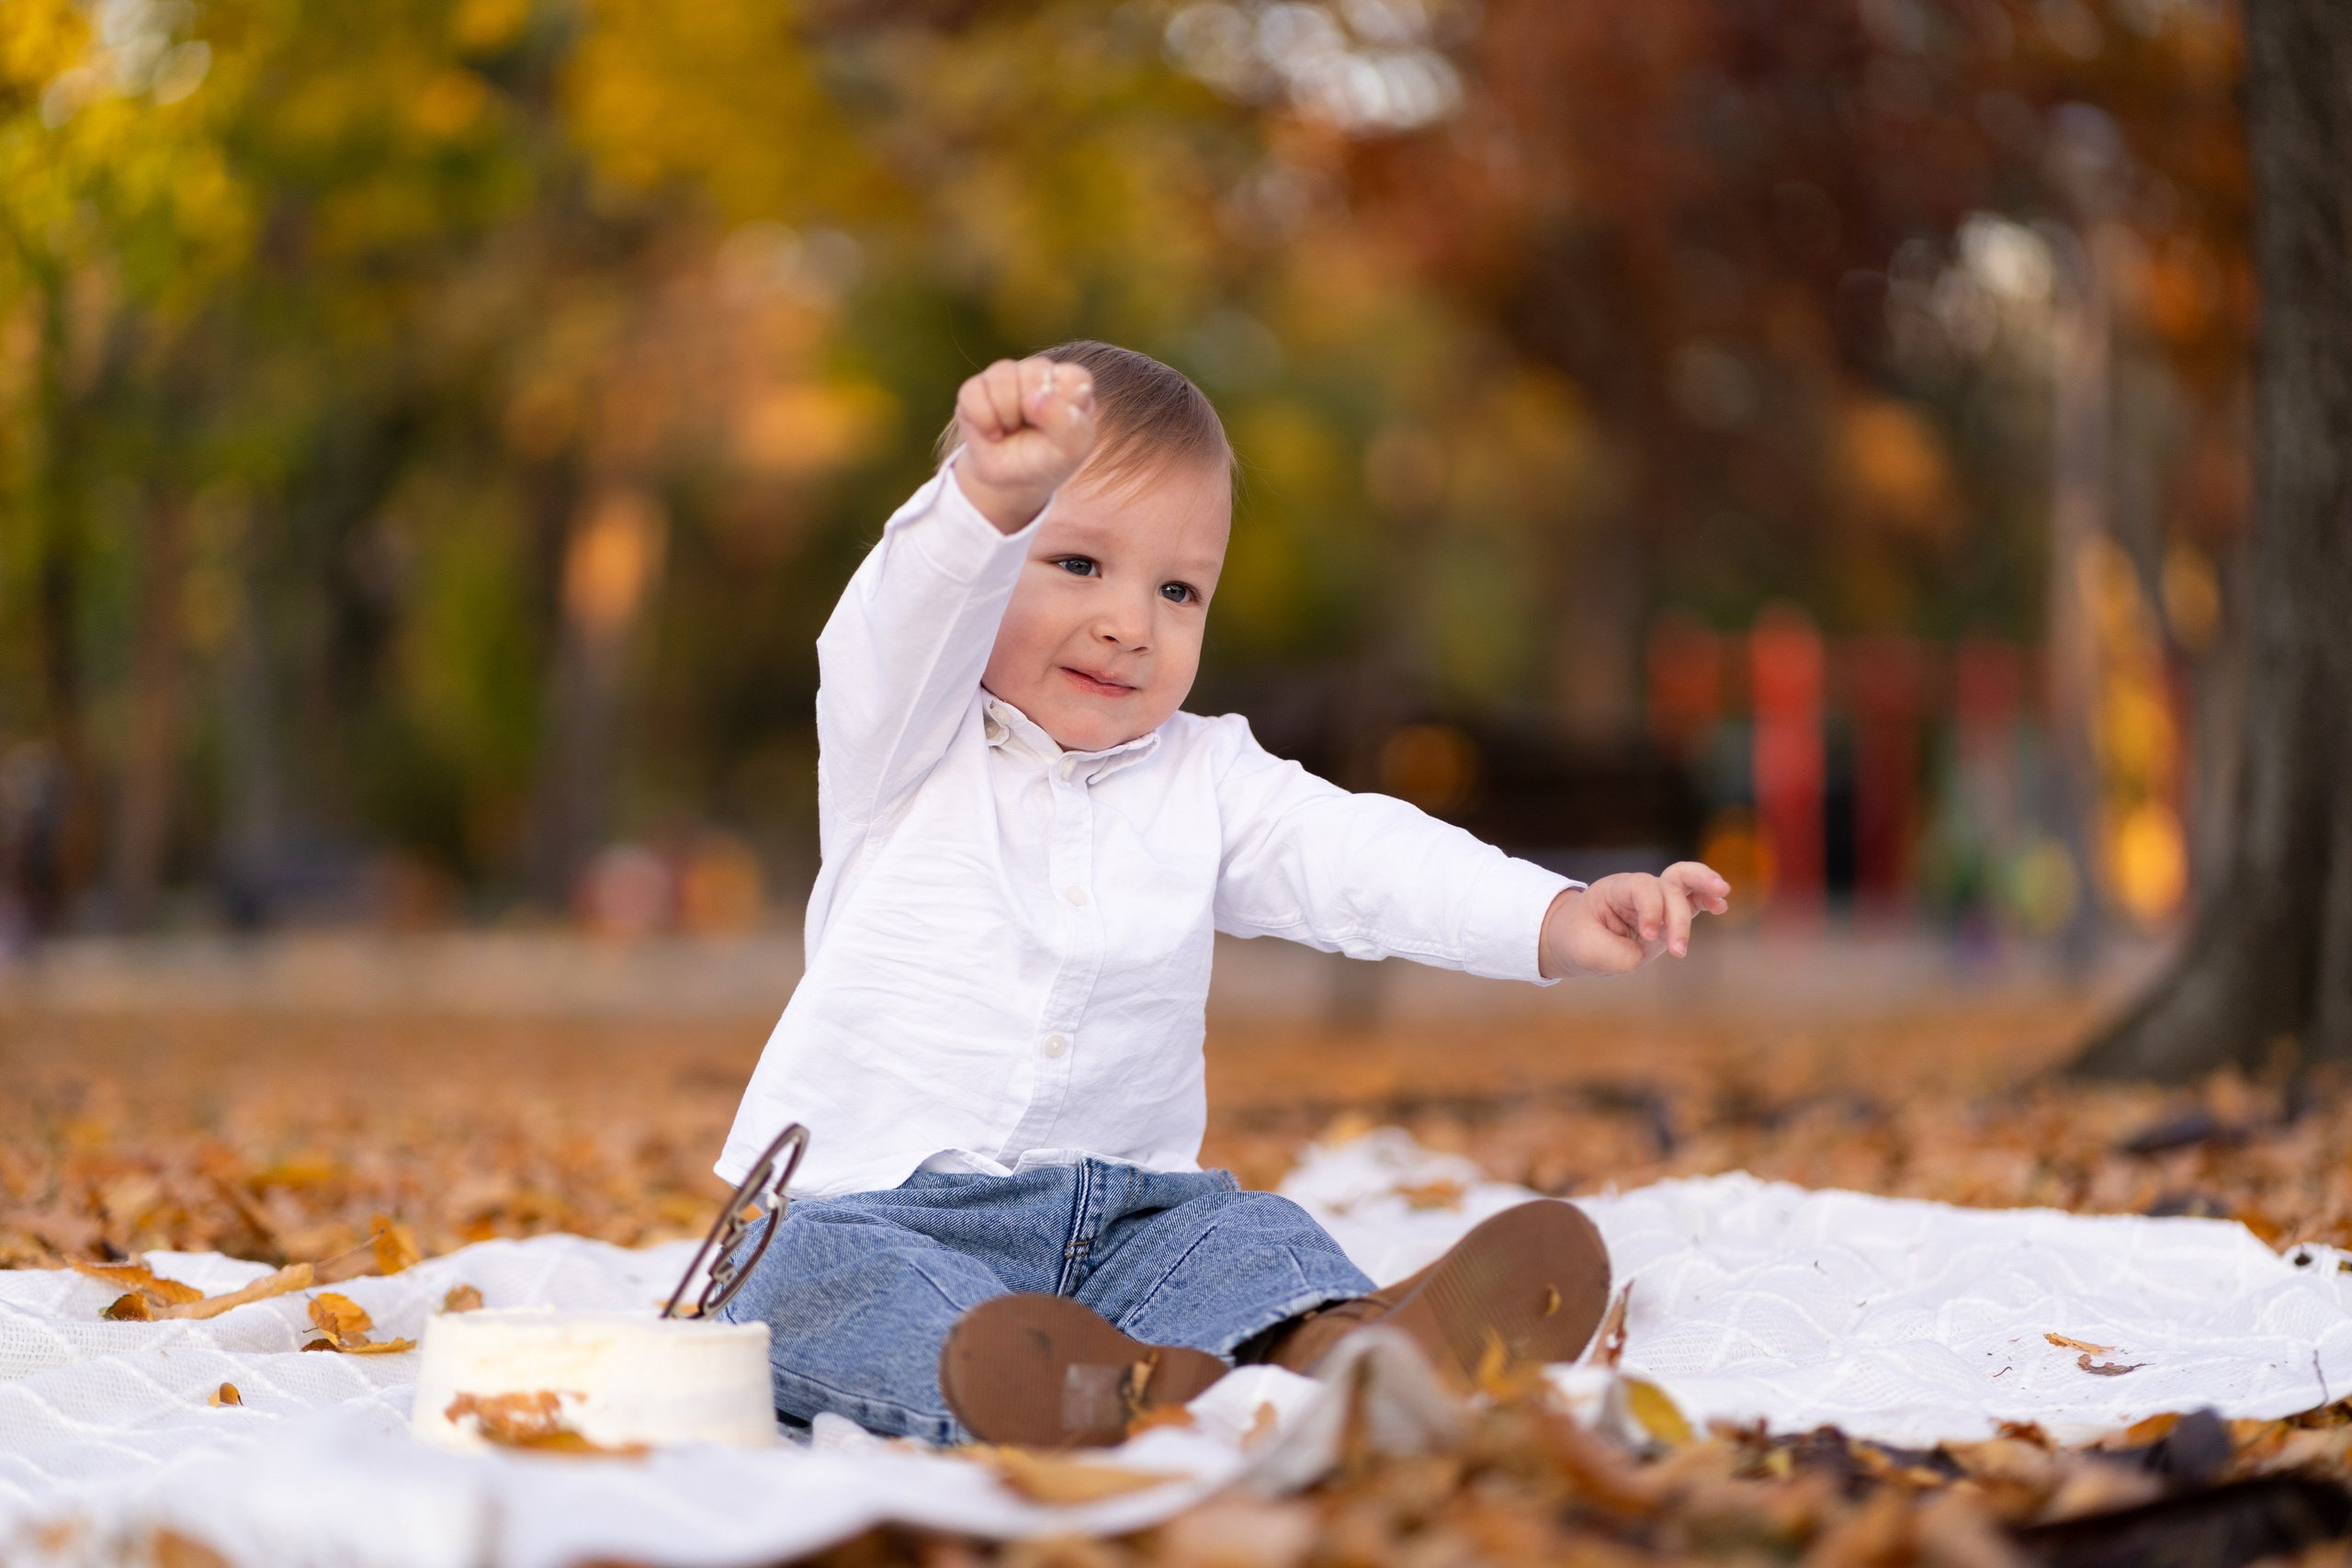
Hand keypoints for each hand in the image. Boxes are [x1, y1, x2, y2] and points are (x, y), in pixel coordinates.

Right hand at [950, 356, 1096, 532]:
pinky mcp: (975, 388)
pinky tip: (993, 431)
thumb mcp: (1071, 449)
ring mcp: (1004, 376)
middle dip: (1033, 414)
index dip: (1065, 409)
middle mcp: (1038, 371)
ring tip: (1011, 429)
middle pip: (1034, 374)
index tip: (1061, 432)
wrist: (1013, 480)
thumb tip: (1036, 396)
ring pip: (1001, 380)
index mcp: (1070, 381)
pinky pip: (974, 393)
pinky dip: (984, 421)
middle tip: (1034, 431)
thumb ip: (1066, 422)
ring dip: (1006, 416)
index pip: (1073, 378)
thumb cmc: (1049, 458)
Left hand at [1538, 861, 1731, 979]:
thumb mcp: (1589, 952)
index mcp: (1615, 890)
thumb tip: (1650, 952)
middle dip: (1678, 917)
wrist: (1573, 938)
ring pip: (1683, 880)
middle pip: (1667, 887)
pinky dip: (1707, 899)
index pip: (1642, 888)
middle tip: (1679, 950)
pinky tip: (1722, 906)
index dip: (1651, 910)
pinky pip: (1691, 899)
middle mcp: (1638, 889)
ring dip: (1704, 886)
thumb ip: (1622, 955)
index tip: (1648, 937)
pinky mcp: (1667, 914)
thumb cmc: (1578, 939)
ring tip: (1722, 895)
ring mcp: (1655, 899)